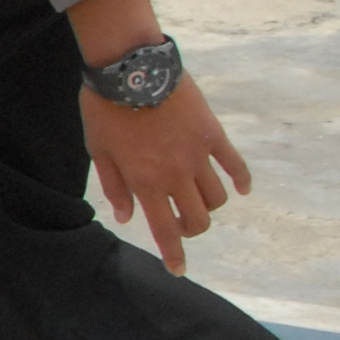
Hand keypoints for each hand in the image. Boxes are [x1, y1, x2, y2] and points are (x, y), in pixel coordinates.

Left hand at [82, 80, 252, 275]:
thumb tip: (126, 217)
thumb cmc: (106, 109)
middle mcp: (176, 175)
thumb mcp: (98, 150)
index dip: (174, 255)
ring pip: (217, 197)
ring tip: (199, 201)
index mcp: (145, 182)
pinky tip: (241, 189)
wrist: (132, 68)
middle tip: (182, 224)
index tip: (179, 271)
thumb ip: (114, 186)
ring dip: (210, 206)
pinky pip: (235, 165)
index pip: (165, 230)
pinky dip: (241, 180)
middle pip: (198, 219)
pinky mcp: (214, 134)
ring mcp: (199, 155)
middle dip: (192, 229)